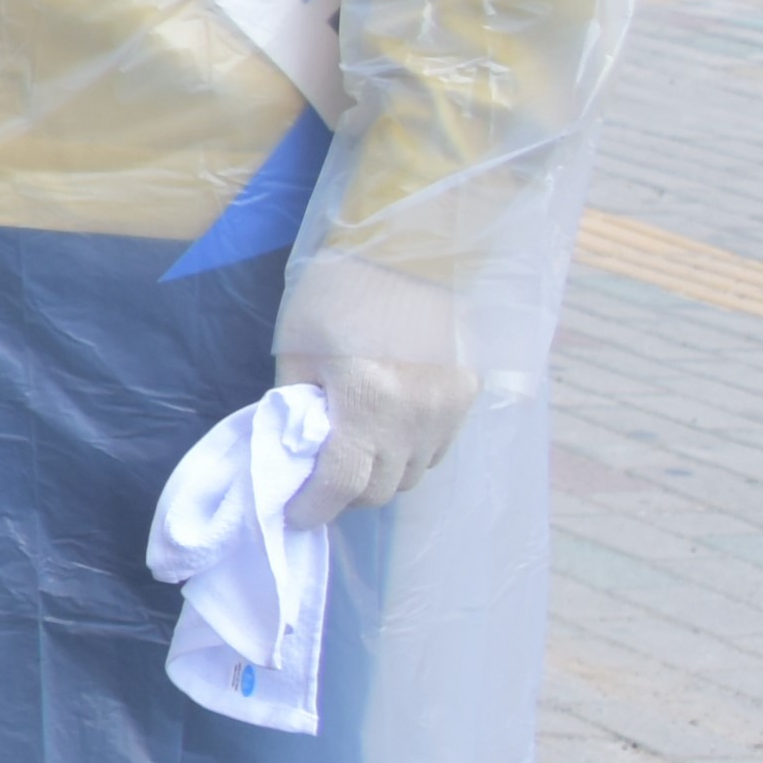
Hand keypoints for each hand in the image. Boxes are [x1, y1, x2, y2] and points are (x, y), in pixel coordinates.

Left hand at [273, 250, 481, 515]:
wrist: (408, 249)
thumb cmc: (339, 291)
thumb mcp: (297, 348)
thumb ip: (295, 406)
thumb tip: (295, 449)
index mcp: (366, 404)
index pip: (341, 485)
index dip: (314, 508)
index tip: (296, 514)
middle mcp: (414, 418)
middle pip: (381, 489)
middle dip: (346, 494)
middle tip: (321, 479)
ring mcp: (448, 410)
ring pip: (413, 475)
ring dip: (382, 474)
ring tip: (357, 451)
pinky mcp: (468, 397)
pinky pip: (437, 448)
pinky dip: (410, 451)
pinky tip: (390, 428)